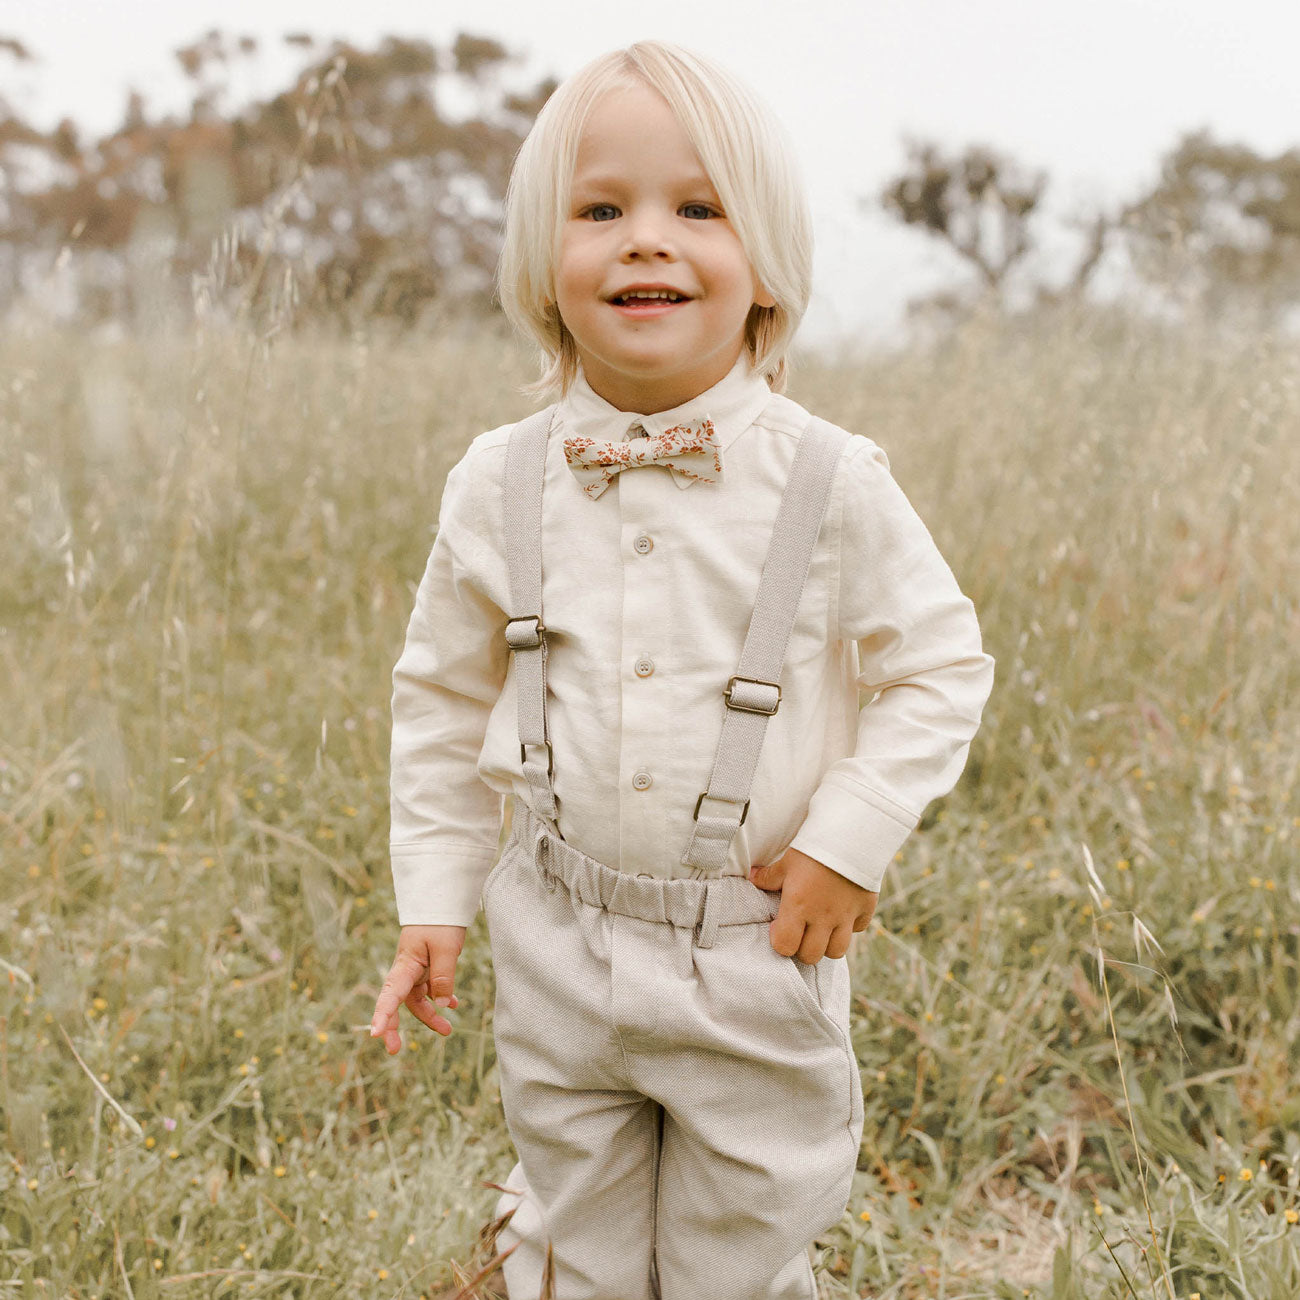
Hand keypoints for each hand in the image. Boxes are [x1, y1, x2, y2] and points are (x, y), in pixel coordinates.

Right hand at [370, 924, 466, 1053]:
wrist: (442, 902)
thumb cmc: (441, 922)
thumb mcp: (446, 949)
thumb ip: (444, 976)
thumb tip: (443, 1004)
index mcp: (405, 964)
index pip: (390, 994)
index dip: (382, 1015)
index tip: (376, 1035)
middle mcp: (406, 969)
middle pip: (396, 1003)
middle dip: (394, 1026)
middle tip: (395, 1050)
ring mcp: (415, 969)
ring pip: (416, 999)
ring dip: (428, 1015)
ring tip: (447, 1030)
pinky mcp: (425, 967)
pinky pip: (429, 989)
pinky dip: (439, 998)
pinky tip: (454, 1005)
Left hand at [749, 848, 877, 962]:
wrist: (851, 835)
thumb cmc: (814, 848)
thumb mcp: (788, 862)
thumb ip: (770, 876)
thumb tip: (752, 878)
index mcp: (798, 907)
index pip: (785, 946)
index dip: (779, 940)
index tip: (778, 926)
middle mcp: (822, 918)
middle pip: (810, 956)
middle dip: (801, 948)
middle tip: (799, 930)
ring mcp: (846, 917)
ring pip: (836, 952)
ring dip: (826, 944)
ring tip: (821, 928)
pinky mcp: (865, 909)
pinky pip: (858, 929)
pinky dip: (850, 926)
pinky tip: (843, 912)